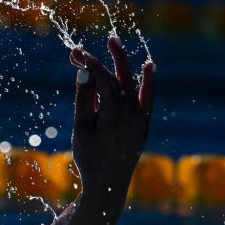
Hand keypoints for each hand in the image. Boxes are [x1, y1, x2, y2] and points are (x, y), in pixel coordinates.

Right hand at [69, 36, 155, 201]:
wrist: (108, 186)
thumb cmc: (89, 159)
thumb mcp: (82, 129)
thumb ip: (84, 99)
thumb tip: (85, 71)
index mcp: (115, 112)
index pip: (103, 78)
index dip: (89, 63)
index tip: (75, 53)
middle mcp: (132, 112)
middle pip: (119, 77)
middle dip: (109, 57)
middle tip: (101, 39)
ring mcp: (140, 118)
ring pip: (132, 84)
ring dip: (124, 65)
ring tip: (115, 46)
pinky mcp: (143, 125)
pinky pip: (147, 98)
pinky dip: (147, 82)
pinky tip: (149, 67)